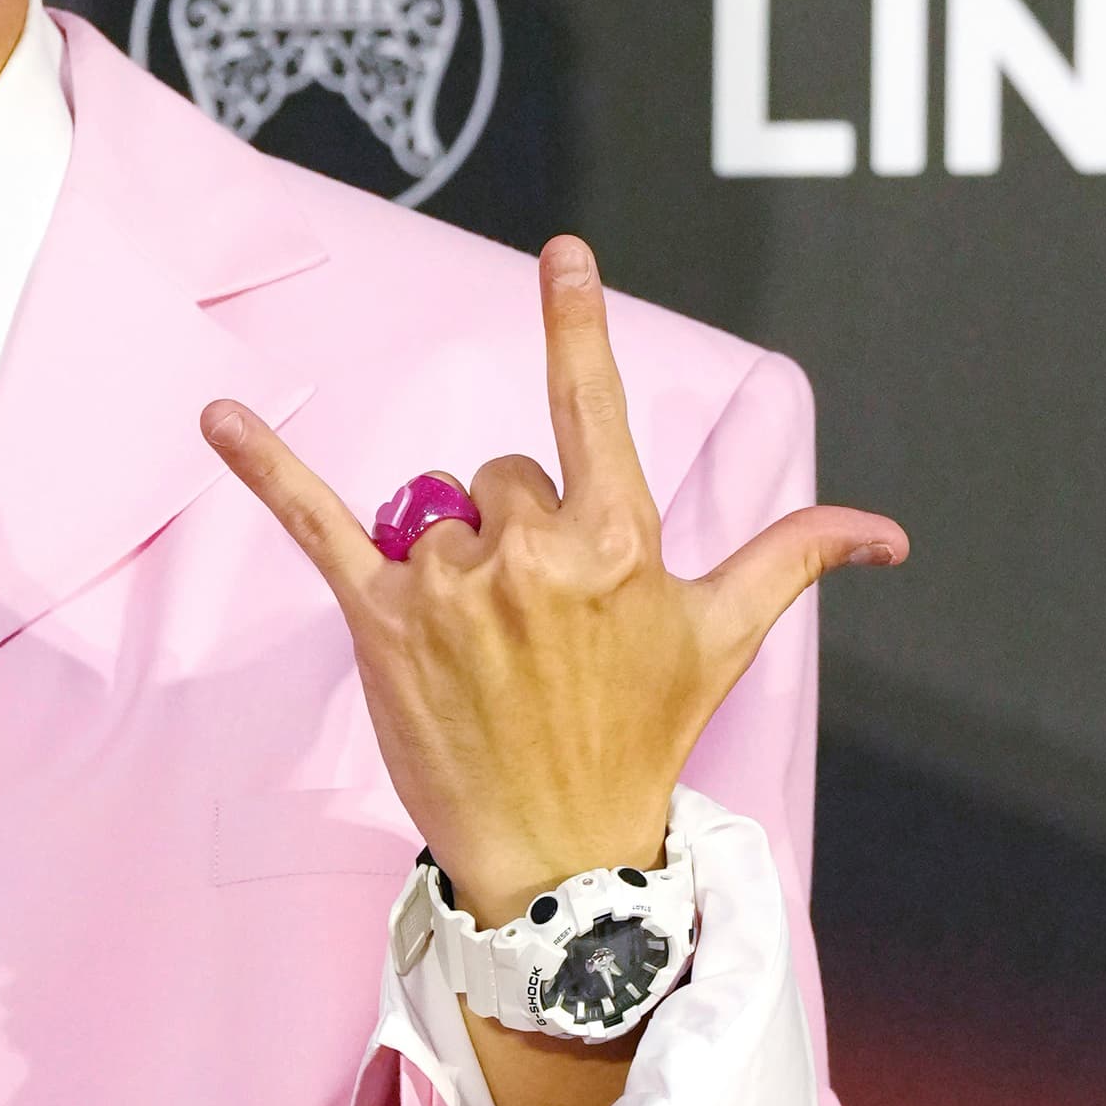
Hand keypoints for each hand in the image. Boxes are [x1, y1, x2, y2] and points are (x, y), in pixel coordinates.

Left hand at [201, 236, 903, 928]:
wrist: (557, 851)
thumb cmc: (640, 737)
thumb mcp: (721, 640)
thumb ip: (791, 561)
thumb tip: (888, 533)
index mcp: (618, 542)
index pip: (591, 406)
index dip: (576, 323)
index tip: (561, 253)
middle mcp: (533, 553)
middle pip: (501, 477)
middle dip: (514, 531)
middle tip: (536, 629)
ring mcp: (452, 586)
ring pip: (437, 513)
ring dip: (453, 563)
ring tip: (482, 650)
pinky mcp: (380, 619)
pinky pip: (315, 522)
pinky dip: (264, 465)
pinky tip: (217, 415)